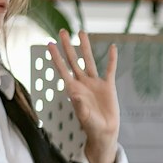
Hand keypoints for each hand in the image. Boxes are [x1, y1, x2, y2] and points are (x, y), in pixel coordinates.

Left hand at [47, 30, 119, 162]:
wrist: (104, 131)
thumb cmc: (91, 126)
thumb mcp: (84, 117)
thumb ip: (79, 106)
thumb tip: (75, 95)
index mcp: (73, 89)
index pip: (62, 69)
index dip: (56, 57)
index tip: (49, 44)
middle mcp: (82, 82)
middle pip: (73, 60)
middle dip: (67, 46)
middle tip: (62, 31)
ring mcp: (95, 83)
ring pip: (89, 60)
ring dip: (85, 46)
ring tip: (82, 32)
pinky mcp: (108, 86)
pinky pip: (110, 70)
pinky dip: (112, 59)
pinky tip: (113, 48)